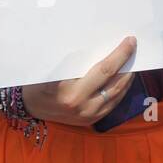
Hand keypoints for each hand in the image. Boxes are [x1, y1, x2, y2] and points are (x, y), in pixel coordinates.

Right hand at [21, 36, 137, 126]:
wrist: (29, 107)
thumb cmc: (39, 83)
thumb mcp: (53, 70)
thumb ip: (76, 62)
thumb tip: (101, 45)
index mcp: (73, 93)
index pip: (105, 70)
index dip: (120, 55)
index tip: (129, 41)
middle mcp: (84, 107)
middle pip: (115, 82)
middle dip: (127, 64)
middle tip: (133, 48)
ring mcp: (89, 116)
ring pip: (117, 95)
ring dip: (127, 78)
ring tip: (132, 62)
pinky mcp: (91, 121)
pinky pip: (112, 105)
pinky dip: (120, 90)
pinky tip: (123, 80)